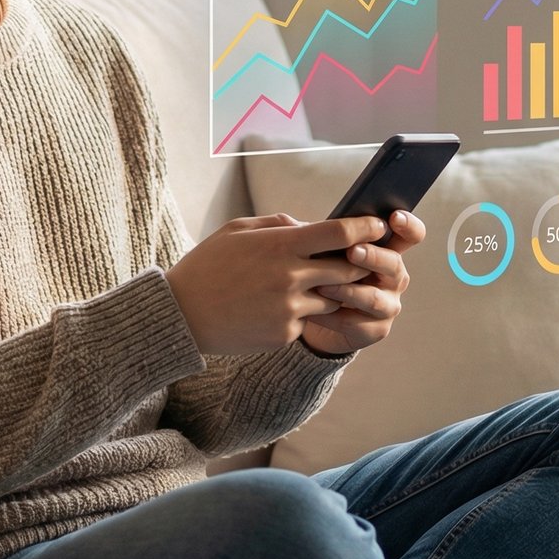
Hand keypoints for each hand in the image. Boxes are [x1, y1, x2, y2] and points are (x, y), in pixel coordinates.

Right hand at [164, 212, 394, 355]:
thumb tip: (312, 226)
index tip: (378, 226)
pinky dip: (300, 313)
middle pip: (347, 268)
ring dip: (328, 290)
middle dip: (357, 263)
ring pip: (332, 298)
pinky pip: (306, 321)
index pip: (340, 233)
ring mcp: (289, 310)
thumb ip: (279, 224)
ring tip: (303, 285)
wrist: (181, 315)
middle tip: (359, 258)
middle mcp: (290, 278)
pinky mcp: (284, 334)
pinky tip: (271, 308)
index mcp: (279, 246)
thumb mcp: (237, 230)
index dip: (366, 228)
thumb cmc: (207, 266)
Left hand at [298, 208, 422, 357]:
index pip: (410, 235)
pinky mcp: (376, 329)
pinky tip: (315, 311)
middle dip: (373, 257)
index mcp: (387, 250)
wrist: (314, 314)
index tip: (394, 217)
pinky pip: (357, 323)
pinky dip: (333, 316)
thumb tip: (287, 221)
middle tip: (352, 251)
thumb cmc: (323, 272)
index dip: (408, 225)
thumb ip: (314, 234)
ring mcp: (388, 304)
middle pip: (394, 264)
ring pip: (375, 298)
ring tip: (322, 285)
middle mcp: (394, 276)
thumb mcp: (321, 249)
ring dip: (348, 291)